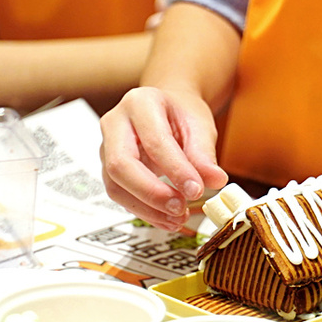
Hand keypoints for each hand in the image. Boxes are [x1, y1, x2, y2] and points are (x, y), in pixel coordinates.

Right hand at [99, 86, 228, 230]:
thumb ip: (204, 153)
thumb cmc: (180, 113)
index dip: (175, 169)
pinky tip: (168, 218)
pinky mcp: (109, 170)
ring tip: (178, 217)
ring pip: (115, 185)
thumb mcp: (199, 125)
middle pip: (121, 164)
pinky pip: (120, 195)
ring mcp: (107, 147)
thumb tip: (215, 180)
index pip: (154, 140)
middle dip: (152, 192)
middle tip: (180, 207)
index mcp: (140, 103)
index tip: (196, 190)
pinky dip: (144, 211)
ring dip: (147, 207)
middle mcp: (115, 123)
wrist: (167, 110)